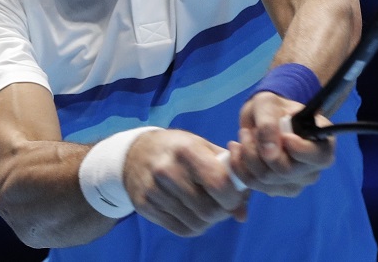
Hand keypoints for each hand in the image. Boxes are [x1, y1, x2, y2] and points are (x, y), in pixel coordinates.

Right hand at [123, 129, 248, 236]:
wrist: (135, 152)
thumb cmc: (177, 148)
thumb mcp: (203, 148)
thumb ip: (228, 175)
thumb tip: (242, 213)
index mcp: (186, 150)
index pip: (219, 184)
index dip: (234, 195)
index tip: (235, 194)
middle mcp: (167, 170)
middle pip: (209, 209)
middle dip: (224, 211)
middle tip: (224, 203)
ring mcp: (153, 190)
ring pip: (197, 223)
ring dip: (210, 220)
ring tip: (208, 206)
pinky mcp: (145, 207)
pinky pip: (181, 229)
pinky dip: (195, 225)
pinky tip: (194, 211)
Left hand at [229, 91, 334, 196]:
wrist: (260, 119)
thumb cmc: (272, 107)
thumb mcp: (267, 104)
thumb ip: (269, 125)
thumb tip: (271, 154)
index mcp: (323, 142)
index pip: (320, 157)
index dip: (300, 150)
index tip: (284, 136)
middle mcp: (313, 167)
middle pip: (286, 172)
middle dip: (259, 151)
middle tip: (245, 132)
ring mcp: (296, 181)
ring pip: (267, 181)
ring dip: (247, 157)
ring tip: (242, 137)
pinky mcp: (277, 189)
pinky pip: (254, 185)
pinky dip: (240, 167)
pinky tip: (237, 151)